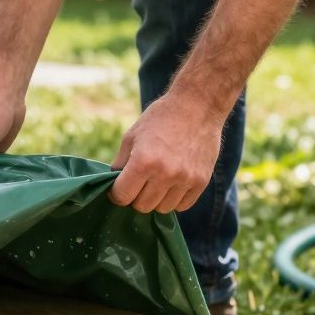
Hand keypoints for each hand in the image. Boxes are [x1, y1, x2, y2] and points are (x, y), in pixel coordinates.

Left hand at [109, 91, 224, 213]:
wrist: (198, 106)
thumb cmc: (160, 119)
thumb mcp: (131, 136)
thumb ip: (120, 164)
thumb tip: (114, 186)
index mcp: (143, 162)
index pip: (122, 197)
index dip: (117, 194)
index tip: (119, 187)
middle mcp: (165, 174)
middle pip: (142, 206)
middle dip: (136, 196)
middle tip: (139, 182)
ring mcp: (185, 179)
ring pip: (162, 209)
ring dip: (156, 199)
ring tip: (157, 180)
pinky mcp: (201, 181)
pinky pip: (182, 205)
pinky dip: (174, 199)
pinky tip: (172, 183)